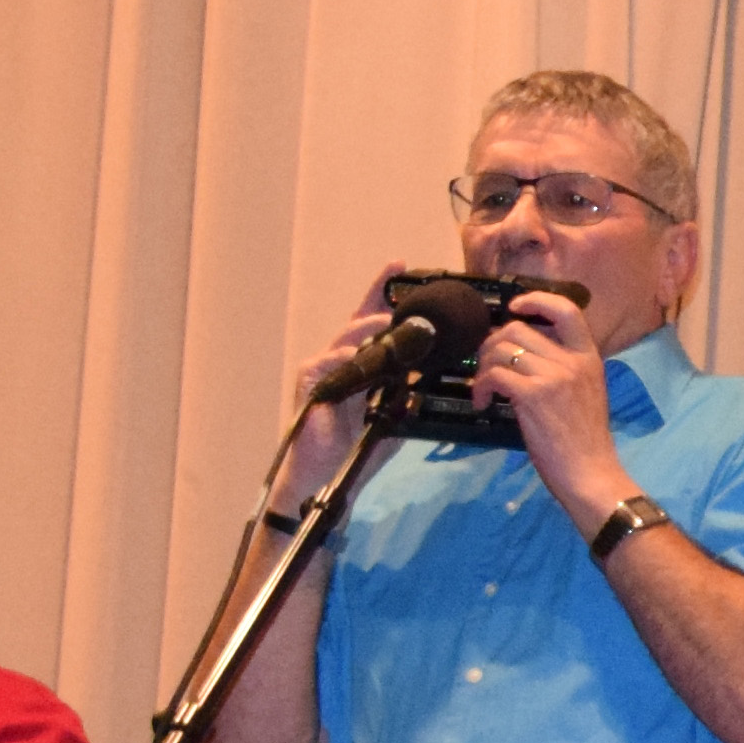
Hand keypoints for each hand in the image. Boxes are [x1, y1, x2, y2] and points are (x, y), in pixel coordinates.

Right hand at [272, 267, 406, 504]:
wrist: (327, 475)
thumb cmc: (357, 447)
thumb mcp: (393, 417)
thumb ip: (408, 395)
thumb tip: (433, 378)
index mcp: (362, 366)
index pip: (374, 324)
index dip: (384, 295)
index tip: (399, 267)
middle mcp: (341, 361)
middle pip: (359, 321)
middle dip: (376, 297)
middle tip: (396, 275)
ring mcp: (323, 369)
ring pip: (345, 338)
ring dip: (367, 328)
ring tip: (387, 322)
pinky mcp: (309, 384)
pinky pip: (326, 363)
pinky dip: (344, 358)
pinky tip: (358, 355)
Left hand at [477, 283, 627, 512]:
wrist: (590, 472)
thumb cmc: (585, 440)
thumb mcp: (585, 392)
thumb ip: (563, 367)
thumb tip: (524, 350)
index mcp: (588, 357)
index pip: (567, 310)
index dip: (536, 300)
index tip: (515, 307)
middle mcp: (572, 360)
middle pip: (518, 328)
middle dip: (492, 343)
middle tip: (487, 366)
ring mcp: (553, 376)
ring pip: (501, 349)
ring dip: (483, 367)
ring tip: (483, 389)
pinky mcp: (533, 396)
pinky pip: (494, 375)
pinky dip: (480, 386)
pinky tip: (483, 403)